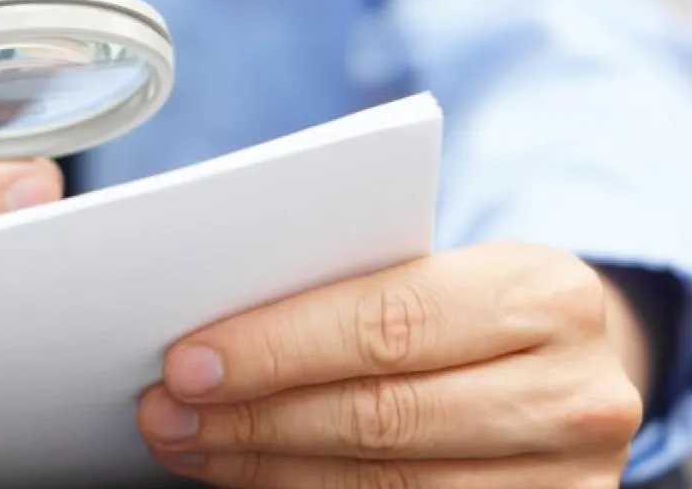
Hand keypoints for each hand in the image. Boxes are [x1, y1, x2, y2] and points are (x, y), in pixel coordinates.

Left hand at [137, 242, 645, 487]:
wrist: (576, 366)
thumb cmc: (479, 309)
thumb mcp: (445, 274)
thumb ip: (353, 295)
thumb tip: (214, 338)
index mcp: (542, 295)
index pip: (385, 325)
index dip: (275, 349)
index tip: (186, 363)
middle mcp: (571, 393)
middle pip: (377, 416)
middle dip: (253, 417)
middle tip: (166, 413)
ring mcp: (568, 476)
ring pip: (383, 486)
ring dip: (267, 469)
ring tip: (193, 447)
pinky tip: (257, 479)